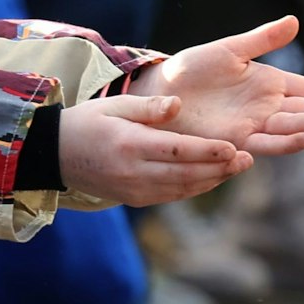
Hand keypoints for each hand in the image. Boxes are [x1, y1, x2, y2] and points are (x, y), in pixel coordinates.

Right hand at [58, 95, 251, 205]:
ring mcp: (134, 190)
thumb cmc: (87, 122)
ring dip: (213, 179)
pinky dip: (195, 187)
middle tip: (247, 159)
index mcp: (129, 144)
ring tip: (238, 167)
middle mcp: (134, 172)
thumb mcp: (113, 105)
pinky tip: (213, 177)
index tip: (233, 147)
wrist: (55, 155)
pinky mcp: (135, 200)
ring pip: (183, 188)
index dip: (208, 151)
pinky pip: (172, 195)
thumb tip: (179, 104)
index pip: (177, 150)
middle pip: (186, 174)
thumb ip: (148, 107)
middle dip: (219, 168)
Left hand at [128, 16, 303, 156]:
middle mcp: (266, 107)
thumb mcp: (229, 49)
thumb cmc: (191, 69)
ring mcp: (252, 125)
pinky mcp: (234, 140)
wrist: (160, 91)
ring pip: (291, 127)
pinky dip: (284, 142)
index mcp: (268, 83)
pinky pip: (264, 143)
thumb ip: (262, 39)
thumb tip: (295, 20)